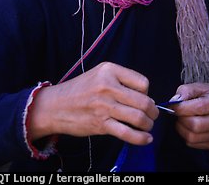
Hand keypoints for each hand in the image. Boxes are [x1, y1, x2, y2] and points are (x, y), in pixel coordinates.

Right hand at [29, 62, 158, 144]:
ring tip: (147, 126)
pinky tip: (146, 139)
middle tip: (152, 116)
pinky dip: (141, 138)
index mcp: (109, 70)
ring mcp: (104, 105)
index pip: (142, 83)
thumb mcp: (99, 74)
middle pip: (143, 101)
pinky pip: (127, 133)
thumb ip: (120, 80)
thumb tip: (144, 96)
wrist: (55, 105)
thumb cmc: (79, 90)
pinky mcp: (101, 124)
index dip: (147, 93)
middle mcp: (108, 86)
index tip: (142, 99)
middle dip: (153, 112)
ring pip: (138, 118)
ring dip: (148, 125)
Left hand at [170, 83, 208, 149]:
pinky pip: (193, 144)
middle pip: (196, 125)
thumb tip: (174, 101)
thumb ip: (187, 91)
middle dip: (181, 119)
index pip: (200, 107)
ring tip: (182, 119)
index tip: (173, 105)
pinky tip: (187, 127)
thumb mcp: (201, 87)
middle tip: (178, 113)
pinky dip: (185, 136)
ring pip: (193, 137)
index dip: (182, 107)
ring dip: (181, 128)